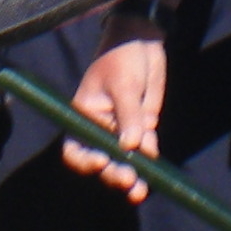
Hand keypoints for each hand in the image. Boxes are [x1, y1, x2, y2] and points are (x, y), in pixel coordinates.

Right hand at [62, 32, 164, 196]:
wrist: (142, 40)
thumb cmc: (121, 57)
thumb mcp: (123, 83)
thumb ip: (128, 114)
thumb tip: (132, 146)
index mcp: (84, 118)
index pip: (76, 149)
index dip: (84, 162)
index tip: (101, 163)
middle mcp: (100, 130)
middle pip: (103, 162)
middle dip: (114, 175)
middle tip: (129, 180)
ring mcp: (122, 130)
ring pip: (125, 162)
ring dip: (133, 176)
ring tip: (141, 190)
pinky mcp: (142, 128)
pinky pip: (145, 150)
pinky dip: (150, 157)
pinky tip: (154, 156)